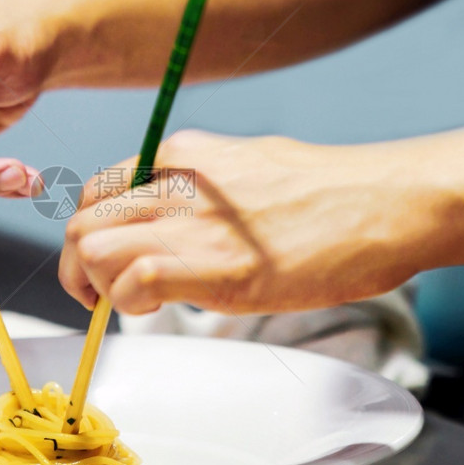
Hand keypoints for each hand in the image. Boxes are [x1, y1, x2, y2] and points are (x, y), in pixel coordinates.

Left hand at [59, 130, 434, 314]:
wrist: (385, 202)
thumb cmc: (328, 191)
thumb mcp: (245, 167)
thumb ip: (197, 189)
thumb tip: (171, 223)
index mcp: (182, 155)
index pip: (97, 192)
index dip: (88, 233)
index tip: (103, 263)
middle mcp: (175, 182)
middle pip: (81, 223)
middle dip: (78, 268)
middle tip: (104, 295)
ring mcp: (194, 223)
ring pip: (92, 249)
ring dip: (100, 287)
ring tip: (138, 303)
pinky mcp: (217, 266)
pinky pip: (135, 281)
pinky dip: (132, 304)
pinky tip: (162, 309)